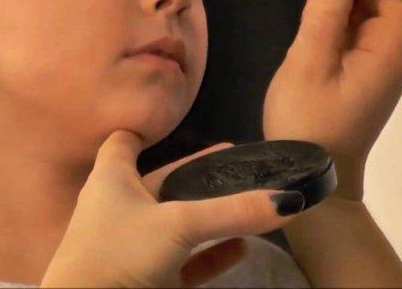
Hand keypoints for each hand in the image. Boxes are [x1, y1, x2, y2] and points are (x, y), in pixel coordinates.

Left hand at [40, 130, 305, 287]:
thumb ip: (232, 211)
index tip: (172, 128)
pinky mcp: (146, 278)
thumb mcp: (179, 224)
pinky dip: (211, 255)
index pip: (122, 143)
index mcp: (111, 179)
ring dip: (209, 216)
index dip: (143, 133)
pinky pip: (184, 261)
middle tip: (237, 164)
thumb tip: (289, 199)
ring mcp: (132, 246)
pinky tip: (241, 248)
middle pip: (163, 182)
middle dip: (198, 175)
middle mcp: (119, 207)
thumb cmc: (120, 252)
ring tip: (248, 204)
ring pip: (177, 224)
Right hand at [263, 0, 401, 199]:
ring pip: (372, 6)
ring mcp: (379, 60)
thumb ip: (323, 16)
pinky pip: (358, 26)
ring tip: (307, 0)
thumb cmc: (308, 125)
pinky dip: (337, 13)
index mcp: (389, 49)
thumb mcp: (307, 66)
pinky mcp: (363, 68)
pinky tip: (311, 19)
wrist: (312, 176)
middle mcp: (393, 50)